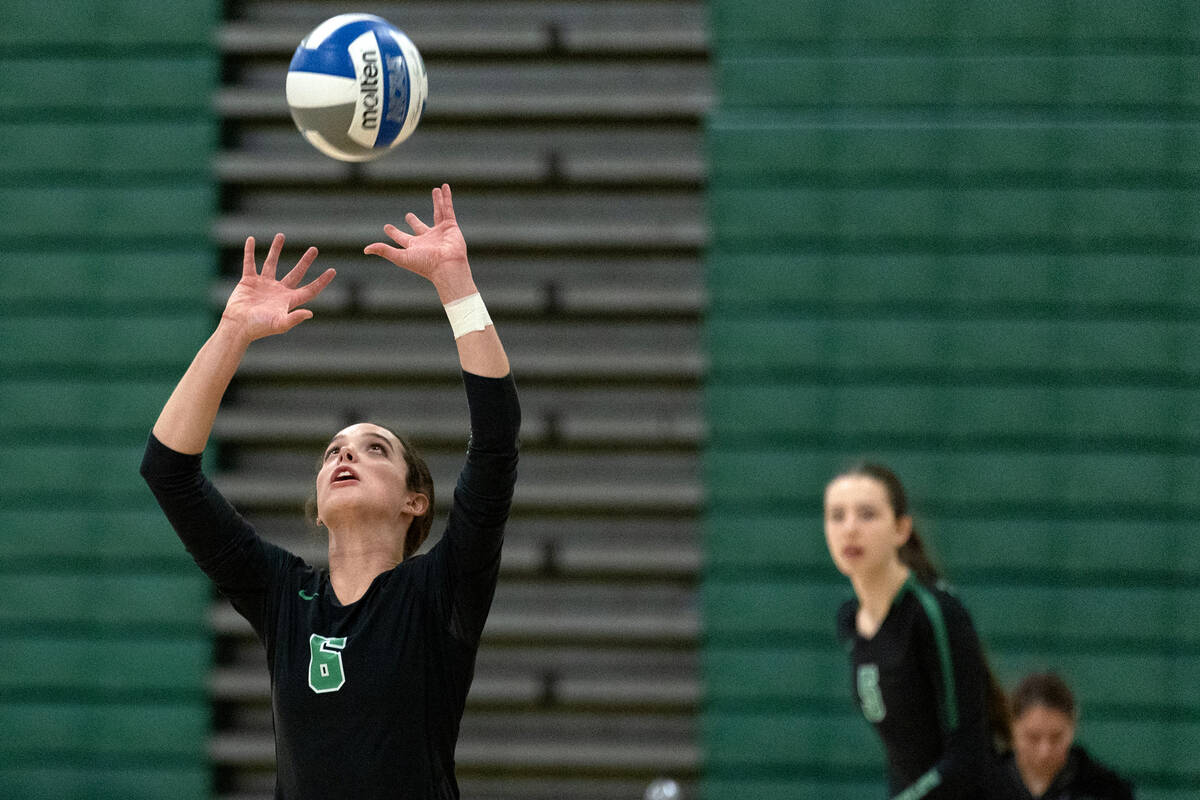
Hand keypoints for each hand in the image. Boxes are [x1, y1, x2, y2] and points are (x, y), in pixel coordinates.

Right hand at [222, 233, 334, 341]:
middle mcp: (279, 291)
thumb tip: (310, 313)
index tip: (333, 270)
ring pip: (271, 263)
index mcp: (289, 300)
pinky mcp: (248, 281)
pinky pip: (250, 263)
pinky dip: (249, 251)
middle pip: (296, 273)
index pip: (310, 289)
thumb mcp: (279, 324)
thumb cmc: (259, 327)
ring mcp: (264, 285)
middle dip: (305, 261)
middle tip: (314, 249)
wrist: (238, 326)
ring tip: (281, 235)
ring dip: (276, 249)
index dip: (322, 281)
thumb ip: (294, 318)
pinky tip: (251, 239)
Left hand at [363, 183, 474, 300]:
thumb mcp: (401, 257)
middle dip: (414, 221)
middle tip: (408, 215)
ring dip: (437, 202)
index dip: (393, 232)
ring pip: (438, 213)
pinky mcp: (450, 226)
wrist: (447, 266)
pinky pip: (448, 209)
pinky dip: (446, 198)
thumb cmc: (425, 264)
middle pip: (419, 227)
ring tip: (435, 190)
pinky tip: (444, 187)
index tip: (386, 227)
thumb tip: (365, 250)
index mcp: (414, 246)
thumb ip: (384, 250)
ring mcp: (440, 232)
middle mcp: (427, 239)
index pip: (401, 237)